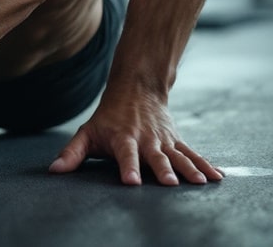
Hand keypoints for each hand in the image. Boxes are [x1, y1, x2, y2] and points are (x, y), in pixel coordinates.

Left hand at [48, 87, 223, 185]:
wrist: (136, 88)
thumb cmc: (108, 117)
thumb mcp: (88, 132)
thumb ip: (72, 153)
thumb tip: (54, 171)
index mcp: (123, 138)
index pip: (125, 155)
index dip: (127, 168)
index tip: (130, 182)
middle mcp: (146, 139)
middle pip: (156, 157)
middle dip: (163, 170)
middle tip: (170, 184)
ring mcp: (164, 140)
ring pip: (179, 155)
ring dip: (190, 169)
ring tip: (201, 182)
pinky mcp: (176, 141)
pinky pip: (193, 154)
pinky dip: (206, 164)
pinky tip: (218, 177)